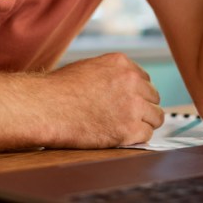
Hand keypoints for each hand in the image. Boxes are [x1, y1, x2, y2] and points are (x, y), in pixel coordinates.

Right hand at [44, 53, 163, 147]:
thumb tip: (120, 88)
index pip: (144, 79)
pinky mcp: (129, 129)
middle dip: (142, 107)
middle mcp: (132, 81)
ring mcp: (133, 105)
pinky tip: (120, 136)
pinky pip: (146, 135)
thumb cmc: (58, 90)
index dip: (136, 93)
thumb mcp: (88, 68)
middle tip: (125, 117)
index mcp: (122, 63)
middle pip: (153, 97)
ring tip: (125, 128)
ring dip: (143, 123)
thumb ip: (111, 74)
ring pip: (156, 116)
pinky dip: (136, 138)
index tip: (126, 101)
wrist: (46, 107)